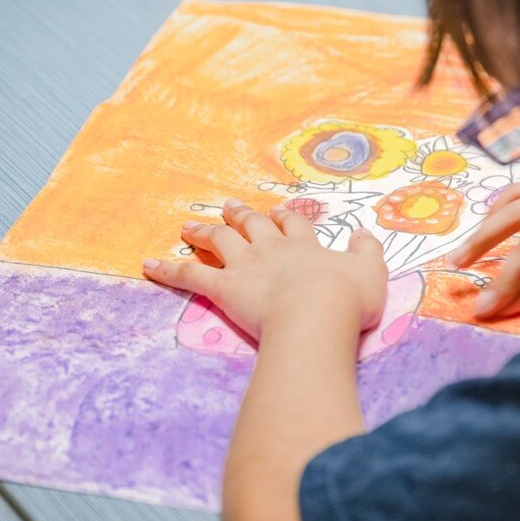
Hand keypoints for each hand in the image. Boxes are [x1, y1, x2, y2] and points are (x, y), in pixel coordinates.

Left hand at [142, 201, 388, 339]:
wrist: (317, 314)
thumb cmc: (347, 299)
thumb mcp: (371, 272)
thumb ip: (367, 251)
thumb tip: (363, 233)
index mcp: (305, 245)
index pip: (292, 224)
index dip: (284, 217)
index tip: (277, 211)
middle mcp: (272, 249)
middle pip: (251, 224)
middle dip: (239, 214)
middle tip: (228, 206)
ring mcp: (245, 265)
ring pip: (219, 240)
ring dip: (203, 231)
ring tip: (188, 225)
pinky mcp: (224, 286)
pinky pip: (189, 274)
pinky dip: (168, 268)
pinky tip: (148, 265)